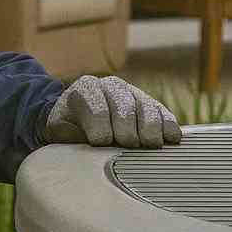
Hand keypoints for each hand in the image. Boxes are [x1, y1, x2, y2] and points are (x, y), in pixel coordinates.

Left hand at [43, 75, 182, 147]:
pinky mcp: (149, 104)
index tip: (100, 142)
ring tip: (150, 144)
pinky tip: (172, 138)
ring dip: (150, 126)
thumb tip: (83, 142)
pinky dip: (168, 125)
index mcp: (85, 89)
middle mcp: (111, 86)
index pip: (95, 106)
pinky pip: (162, 112)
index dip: (100, 125)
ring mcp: (132, 93)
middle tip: (128, 144)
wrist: (78, 118)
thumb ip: (67, 134)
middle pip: (123, 105)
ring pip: (145, 106)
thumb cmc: (67, 127)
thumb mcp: (58, 129)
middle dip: (127, 126)